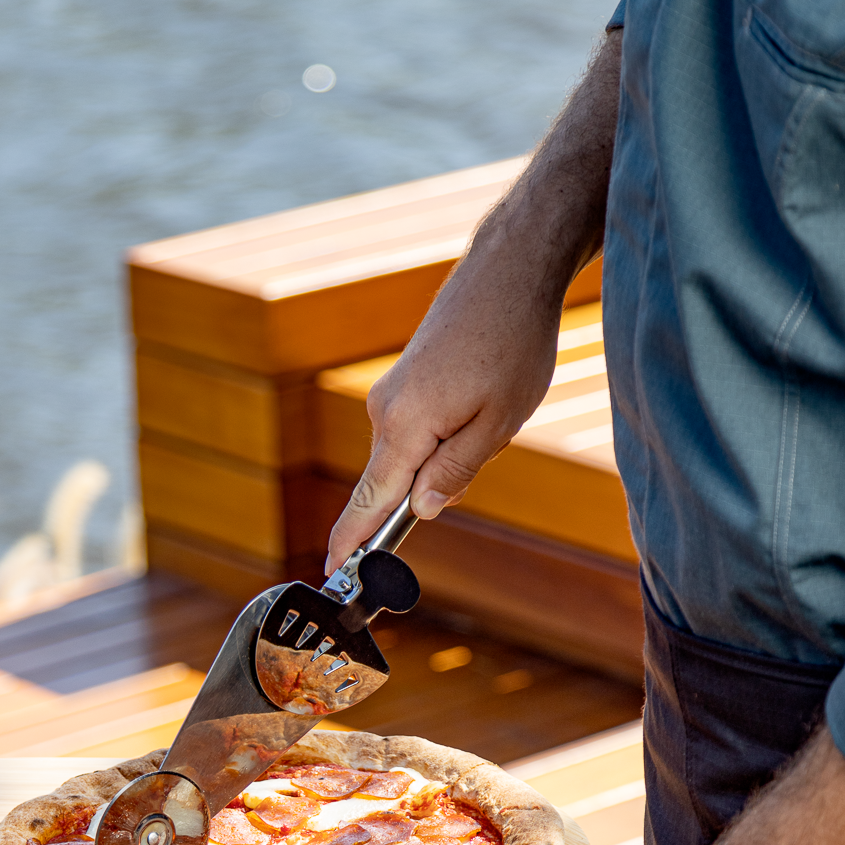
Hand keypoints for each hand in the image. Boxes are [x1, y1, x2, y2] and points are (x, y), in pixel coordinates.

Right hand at [324, 247, 560, 569]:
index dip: (351, 542)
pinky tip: (480, 397)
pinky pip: (415, 431)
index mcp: (404, 427)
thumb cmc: (512, 344)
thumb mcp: (498, 424)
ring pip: (411, 456)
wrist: (508, 271)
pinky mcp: (401, 383)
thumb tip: (421, 511)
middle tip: (486, 449)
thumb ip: (455, 473)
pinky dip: (445, 434)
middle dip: (435, 489)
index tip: (332, 573)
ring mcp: (389, 395)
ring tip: (491, 409)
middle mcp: (383, 412)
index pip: (369, 501)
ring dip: (449, 455)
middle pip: (395, 483)